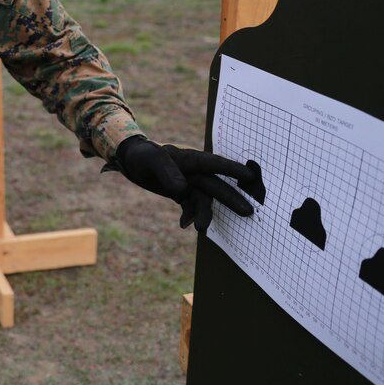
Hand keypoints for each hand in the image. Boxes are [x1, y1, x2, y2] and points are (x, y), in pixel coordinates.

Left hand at [106, 135, 260, 231]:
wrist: (131, 161)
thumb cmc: (143, 155)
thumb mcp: (151, 160)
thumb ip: (167, 172)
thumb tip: (182, 189)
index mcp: (190, 159)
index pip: (214, 164)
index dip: (233, 170)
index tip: (251, 177)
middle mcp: (194, 172)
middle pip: (215, 186)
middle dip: (231, 199)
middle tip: (248, 212)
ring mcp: (189, 184)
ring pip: (202, 200)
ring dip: (205, 214)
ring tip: (202, 229)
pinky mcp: (181, 195)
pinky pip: (189, 207)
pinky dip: (189, 216)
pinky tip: (185, 225)